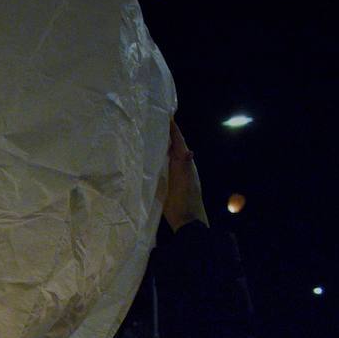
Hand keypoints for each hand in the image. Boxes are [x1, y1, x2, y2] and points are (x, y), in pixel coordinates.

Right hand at [162, 117, 207, 231]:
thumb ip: (185, 167)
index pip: (179, 141)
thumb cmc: (186, 202)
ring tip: (150, 136)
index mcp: (185, 163)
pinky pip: (164, 166)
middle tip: (153, 122)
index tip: (165, 115)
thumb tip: (188, 151)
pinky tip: (151, 159)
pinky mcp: (170, 183)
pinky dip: (158, 159)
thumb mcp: (185, 184)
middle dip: (166, 134)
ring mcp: (176, 175)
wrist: (188, 222)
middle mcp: (182, 166)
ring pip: (169, 155)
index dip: (173, 129)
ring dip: (162, 146)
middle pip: (174, 146)